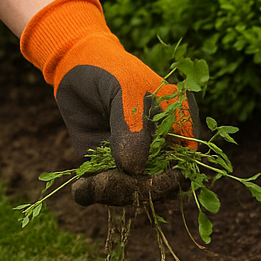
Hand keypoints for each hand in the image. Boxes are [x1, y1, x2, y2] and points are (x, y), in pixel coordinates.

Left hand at [20, 0, 204, 205]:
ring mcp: (134, 159)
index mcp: (180, 127)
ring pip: (131, 194)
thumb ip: (132, 128)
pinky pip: (103, 190)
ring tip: (90, 185)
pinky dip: (92, 194)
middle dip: (136, 191)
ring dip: (111, 195)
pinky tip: (81, 189)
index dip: (169, 181)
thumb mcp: (124, 91)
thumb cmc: (110, 70)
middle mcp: (161, 148)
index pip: (186, 168)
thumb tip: (135, 169)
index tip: (146, 182)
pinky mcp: (106, 166)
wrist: (74, 66)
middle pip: (159, 187)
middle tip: (108, 182)